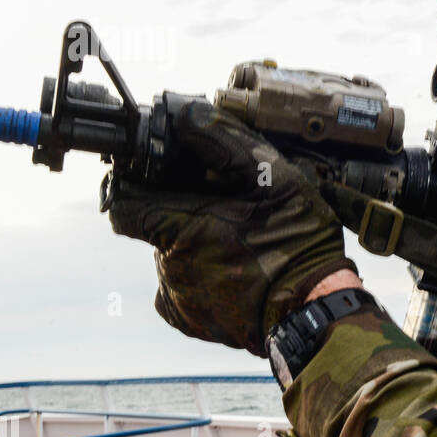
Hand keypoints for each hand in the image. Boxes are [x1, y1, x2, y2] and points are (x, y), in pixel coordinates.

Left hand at [107, 100, 355, 355]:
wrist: (313, 310)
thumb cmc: (299, 243)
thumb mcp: (274, 179)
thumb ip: (225, 144)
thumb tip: (186, 116)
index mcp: (185, 225)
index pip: (124, 202)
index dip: (137, 187)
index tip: (157, 182)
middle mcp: (171, 263)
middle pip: (152, 227)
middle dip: (175, 215)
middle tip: (218, 215)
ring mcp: (177, 295)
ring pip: (168, 257)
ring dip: (192, 246)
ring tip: (235, 247)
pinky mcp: (187, 319)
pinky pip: (179, 289)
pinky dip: (198, 278)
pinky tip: (230, 273)